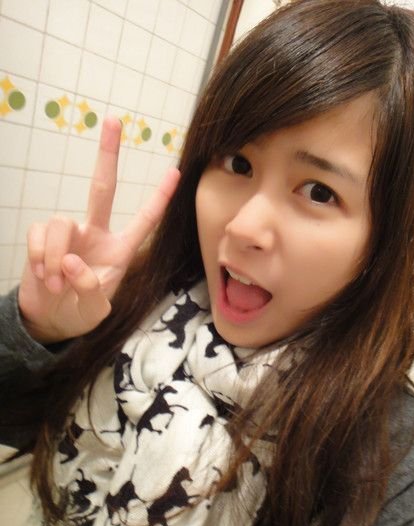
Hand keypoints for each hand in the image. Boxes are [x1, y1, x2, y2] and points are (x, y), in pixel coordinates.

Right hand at [18, 117, 180, 342]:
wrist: (49, 318)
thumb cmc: (80, 311)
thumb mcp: (95, 309)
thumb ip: (90, 288)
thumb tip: (73, 261)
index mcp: (120, 250)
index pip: (144, 221)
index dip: (159, 198)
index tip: (175, 172)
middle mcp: (96, 233)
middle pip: (103, 188)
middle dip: (108, 155)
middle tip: (113, 120)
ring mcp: (70, 232)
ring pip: (63, 222)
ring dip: (56, 257)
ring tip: (56, 283)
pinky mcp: (43, 235)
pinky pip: (40, 233)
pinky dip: (40, 256)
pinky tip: (42, 275)